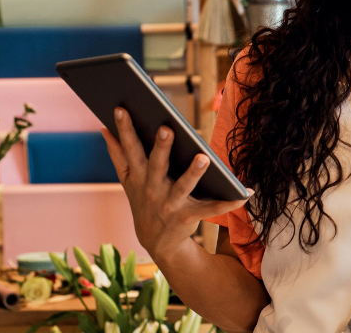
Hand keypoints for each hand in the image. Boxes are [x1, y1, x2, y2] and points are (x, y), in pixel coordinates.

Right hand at [101, 107, 251, 262]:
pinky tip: (246, 192)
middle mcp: (154, 189)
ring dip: (194, 173)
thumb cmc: (145, 201)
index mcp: (140, 176)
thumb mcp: (128, 181)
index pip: (130, 149)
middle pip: (157, 165)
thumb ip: (118, 155)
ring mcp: (171, 204)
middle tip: (167, 128)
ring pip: (184, 186)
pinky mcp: (190, 216)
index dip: (125, 129)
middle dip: (161, 148)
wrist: (158, 242)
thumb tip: (104, 129)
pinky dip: (230, 202)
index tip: (121, 109)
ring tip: (204, 157)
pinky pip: (213, 208)